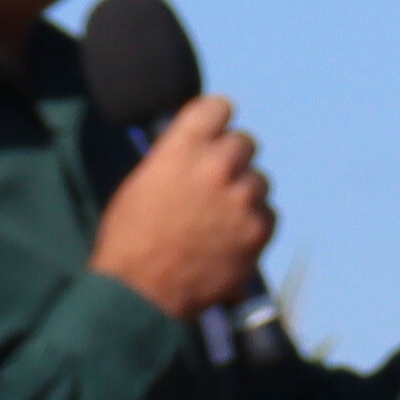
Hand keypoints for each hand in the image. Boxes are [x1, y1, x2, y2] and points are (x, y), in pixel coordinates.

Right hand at [90, 94, 270, 319]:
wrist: (140, 292)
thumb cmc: (131, 240)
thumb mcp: (142, 183)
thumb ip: (175, 158)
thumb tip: (198, 147)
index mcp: (182, 148)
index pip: (218, 107)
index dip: (217, 118)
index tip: (216, 129)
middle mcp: (217, 166)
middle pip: (244, 143)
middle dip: (230, 160)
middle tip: (215, 183)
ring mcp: (243, 197)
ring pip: (259, 180)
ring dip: (244, 193)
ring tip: (217, 219)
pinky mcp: (259, 228)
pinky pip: (268, 213)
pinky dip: (253, 223)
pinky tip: (228, 238)